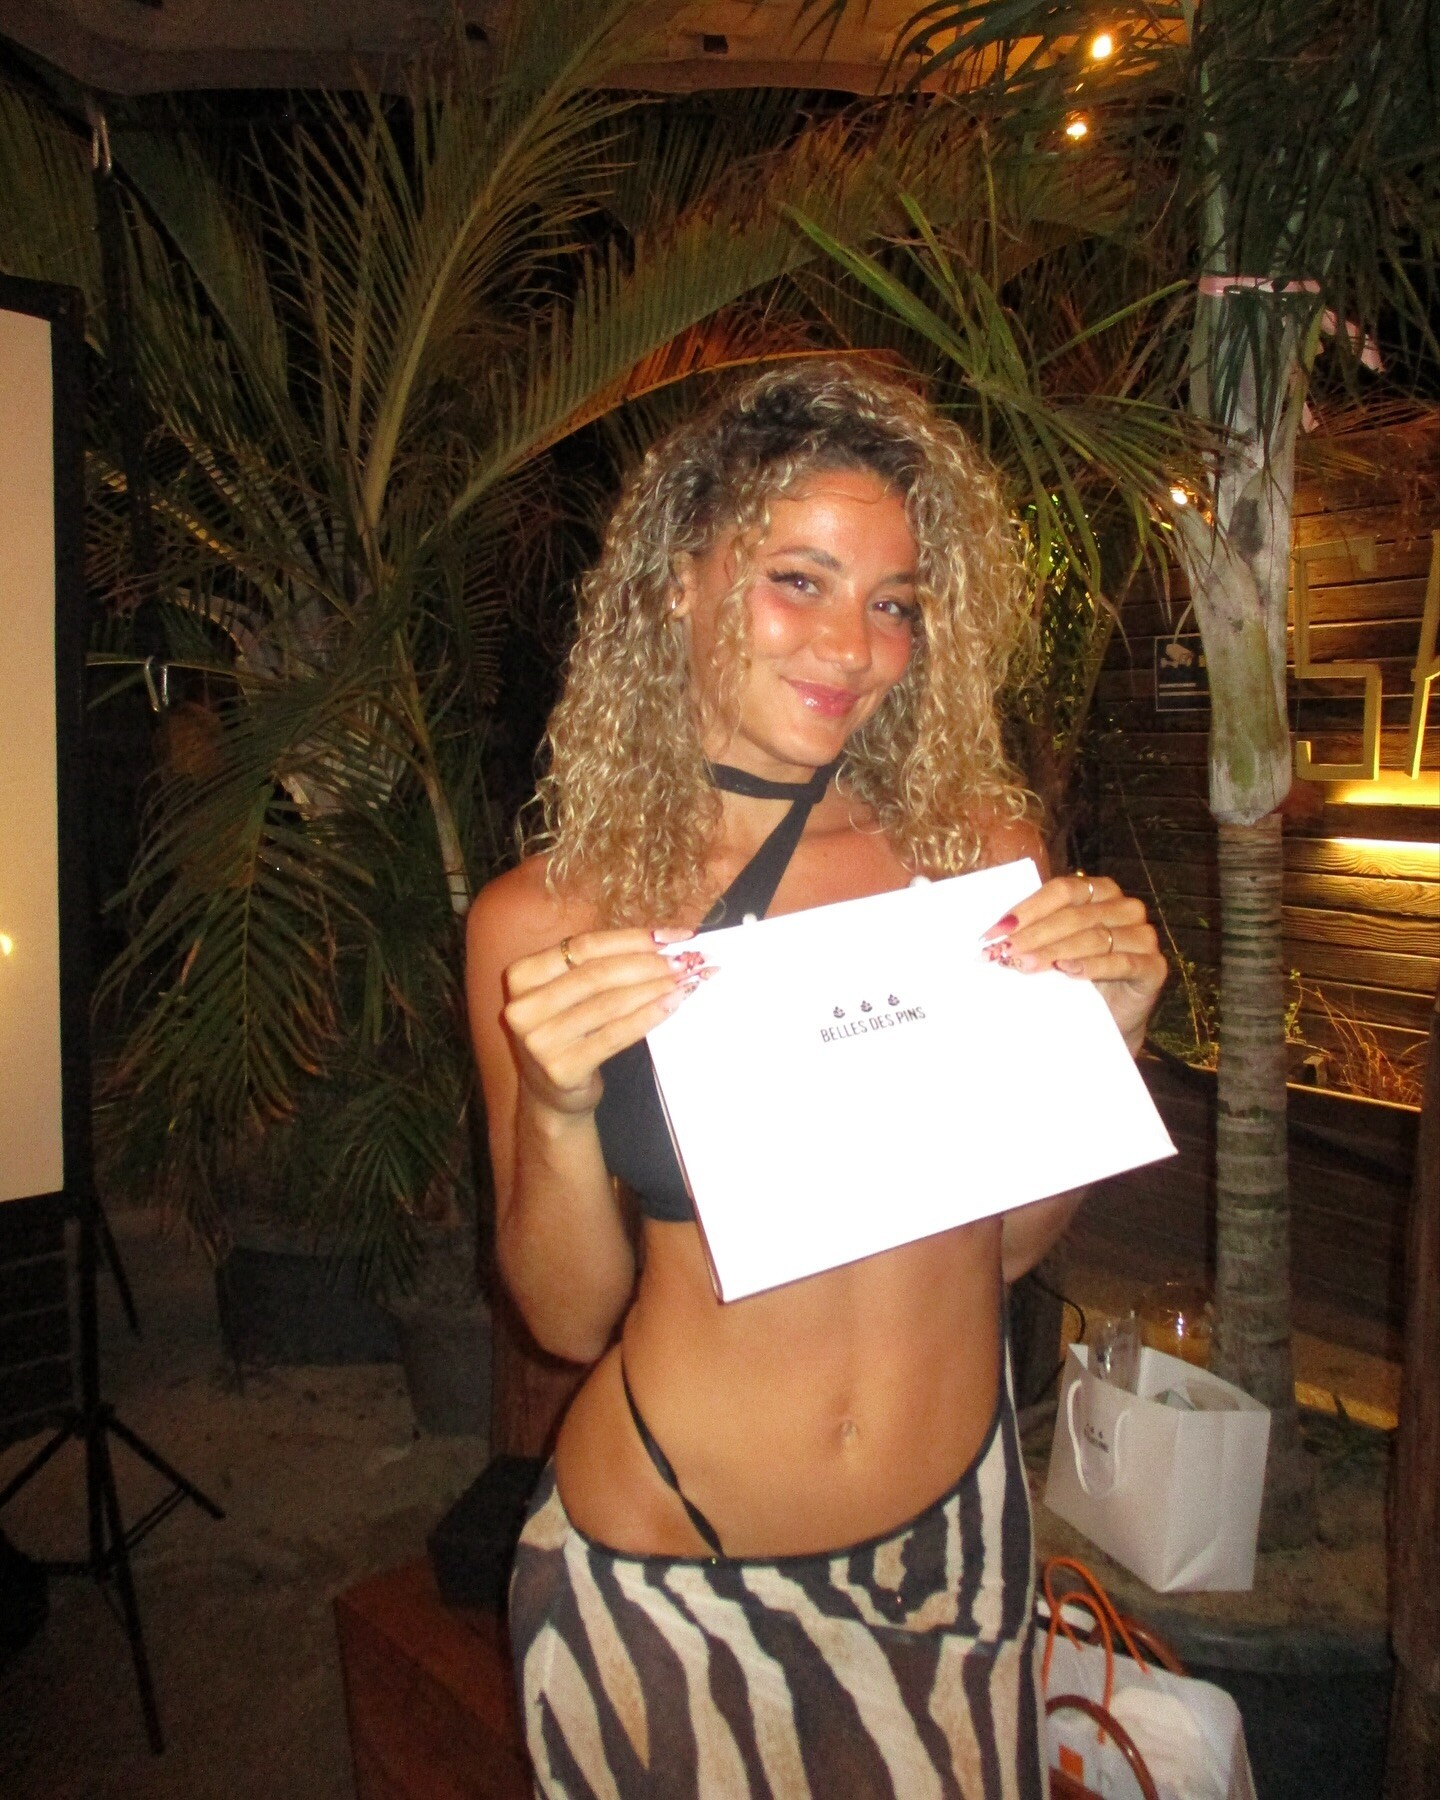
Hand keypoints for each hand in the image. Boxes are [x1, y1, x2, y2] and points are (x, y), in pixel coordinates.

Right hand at [502, 927, 704, 1114]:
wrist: (550, 1093)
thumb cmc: (568, 1031)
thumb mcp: (569, 992)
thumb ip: (601, 963)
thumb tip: (664, 939)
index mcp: (521, 975)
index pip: (585, 946)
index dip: (634, 938)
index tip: (675, 936)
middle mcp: (523, 1007)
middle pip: (598, 973)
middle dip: (649, 964)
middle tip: (687, 961)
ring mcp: (539, 1041)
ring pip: (609, 1003)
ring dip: (655, 988)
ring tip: (685, 980)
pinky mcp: (562, 1069)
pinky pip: (615, 1035)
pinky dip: (648, 1016)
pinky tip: (672, 1005)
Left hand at [981, 873, 1166, 1054]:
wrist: (1110, 1018)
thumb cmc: (1075, 976)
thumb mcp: (1052, 948)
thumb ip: (1034, 933)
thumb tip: (996, 934)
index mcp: (1100, 891)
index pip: (1062, 890)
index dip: (1027, 909)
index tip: (995, 932)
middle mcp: (1126, 908)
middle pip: (1075, 915)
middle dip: (1034, 935)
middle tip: (1004, 952)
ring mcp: (1144, 936)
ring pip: (1094, 938)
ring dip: (1054, 951)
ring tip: (1024, 964)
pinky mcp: (1154, 967)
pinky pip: (1121, 962)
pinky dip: (1091, 967)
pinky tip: (1067, 972)